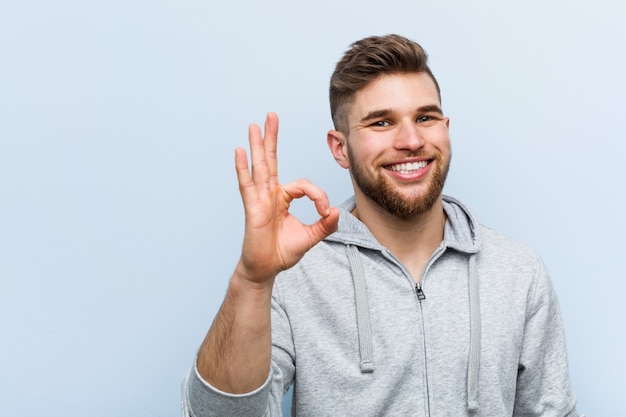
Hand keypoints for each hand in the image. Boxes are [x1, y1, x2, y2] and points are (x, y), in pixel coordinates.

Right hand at [234, 112, 338, 284]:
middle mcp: (270, 194)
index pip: (304, 186)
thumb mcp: (310, 237)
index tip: (325, 211)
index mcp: (283, 198)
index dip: (318, 195)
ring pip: (260, 167)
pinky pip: (247, 185)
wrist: (266, 269)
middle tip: (272, 115)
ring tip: (255, 125)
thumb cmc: (282, 252)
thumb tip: (336, 211)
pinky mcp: (252, 208)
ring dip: (258, 145)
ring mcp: (259, 199)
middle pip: (271, 161)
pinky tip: (240, 151)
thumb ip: (325, 225)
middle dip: (272, 138)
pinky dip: (243, 168)